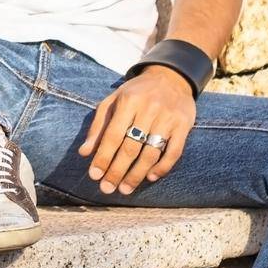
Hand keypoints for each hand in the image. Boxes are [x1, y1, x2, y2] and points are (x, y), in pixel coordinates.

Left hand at [76, 66, 194, 193]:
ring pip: (151, 153)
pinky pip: (173, 152)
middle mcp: (148, 109)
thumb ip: (98, 126)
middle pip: (131, 147)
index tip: (95, 176)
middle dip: (117, 171)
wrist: (170, 77)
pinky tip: (150, 177)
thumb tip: (84, 152)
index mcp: (128, 102)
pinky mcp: (183, 125)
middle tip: (108, 189)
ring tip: (125, 189)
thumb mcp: (113, 101)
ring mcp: (167, 118)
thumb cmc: (136, 93)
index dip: (103, 157)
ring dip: (136, 175)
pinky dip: (162, 168)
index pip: (112, 135)